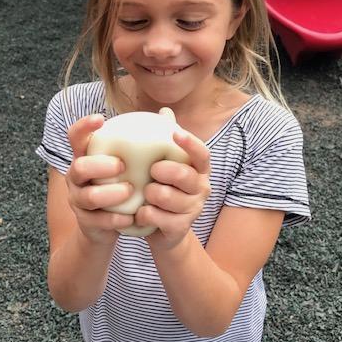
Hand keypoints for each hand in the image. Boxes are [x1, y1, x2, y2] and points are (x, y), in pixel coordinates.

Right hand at [66, 115, 134, 244]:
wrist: (107, 224)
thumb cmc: (121, 182)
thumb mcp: (129, 162)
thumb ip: (144, 140)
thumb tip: (167, 113)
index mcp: (86, 157)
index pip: (75, 137)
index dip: (84, 126)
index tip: (101, 119)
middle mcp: (76, 176)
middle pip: (79, 167)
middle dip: (100, 166)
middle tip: (122, 165)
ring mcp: (78, 199)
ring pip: (88, 196)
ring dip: (111, 194)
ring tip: (130, 191)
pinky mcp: (85, 221)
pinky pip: (97, 220)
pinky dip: (115, 219)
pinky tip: (131, 217)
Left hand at [135, 130, 210, 250]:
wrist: (163, 230)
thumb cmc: (164, 188)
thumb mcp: (165, 164)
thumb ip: (165, 139)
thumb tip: (165, 111)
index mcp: (200, 170)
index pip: (202, 154)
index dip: (190, 143)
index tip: (175, 133)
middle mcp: (201, 188)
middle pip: (185, 175)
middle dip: (164, 171)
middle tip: (151, 170)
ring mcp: (193, 210)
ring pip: (168, 197)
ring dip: (150, 194)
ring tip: (144, 193)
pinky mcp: (180, 228)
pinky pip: (157, 217)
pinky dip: (143, 214)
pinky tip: (139, 212)